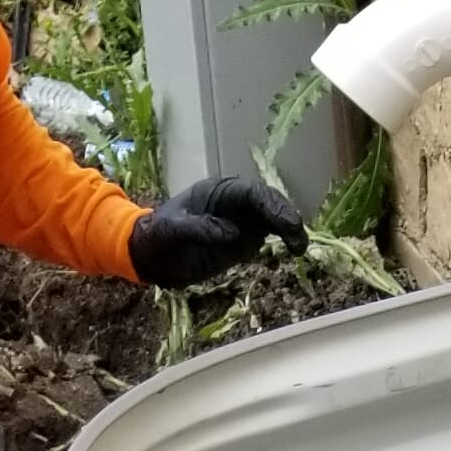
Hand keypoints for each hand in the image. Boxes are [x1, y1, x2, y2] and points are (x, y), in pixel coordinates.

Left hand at [128, 175, 301, 288]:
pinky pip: (269, 235)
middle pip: (267, 203)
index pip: (250, 193)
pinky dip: (284, 240)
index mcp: (217, 193)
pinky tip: (295, 250)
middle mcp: (234, 204)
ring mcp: (242, 222)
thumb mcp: (170, 231)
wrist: (151, 257)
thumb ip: (198, 229)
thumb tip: (231, 232)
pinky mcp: (244, 241)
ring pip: (273, 218)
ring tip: (299, 247)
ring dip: (289, 229)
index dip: (270, 205)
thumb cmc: (157, 238)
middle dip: (285, 216)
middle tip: (297, 238)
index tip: (283, 222)